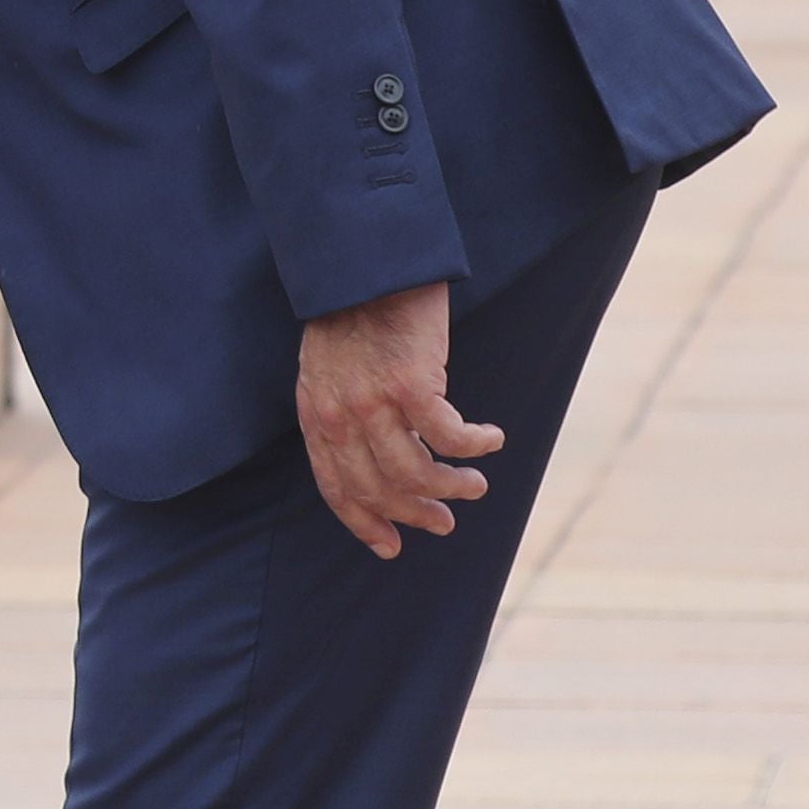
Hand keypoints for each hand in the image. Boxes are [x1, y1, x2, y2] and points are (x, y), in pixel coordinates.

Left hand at [298, 279, 499, 559]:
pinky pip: (450, 437)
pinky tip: (492, 439)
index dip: (364, 521)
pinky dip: (475, 445)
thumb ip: (343, 412)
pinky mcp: (412, 384)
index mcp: (316, 413)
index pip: (336, 486)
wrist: (368, 262)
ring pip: (416, 473)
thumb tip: (376, 456)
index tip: (390, 546)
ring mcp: (372, 401)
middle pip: (378, 488)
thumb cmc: (356, 312)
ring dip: (452, 486)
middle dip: (416, 513)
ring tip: (476, 485)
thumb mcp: (330, 368)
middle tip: (446, 521)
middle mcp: (339, 414)